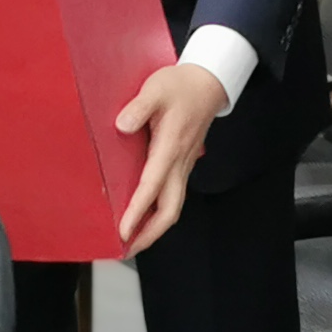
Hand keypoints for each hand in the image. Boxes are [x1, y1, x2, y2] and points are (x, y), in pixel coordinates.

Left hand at [112, 61, 227, 257]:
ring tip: (132, 241)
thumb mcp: (156, 88)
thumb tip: (122, 126)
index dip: (137, 211)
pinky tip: (144, 217)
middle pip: (169, 210)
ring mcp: (184, 165)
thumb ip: (139, 107)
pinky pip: (172, 196)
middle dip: (149, 234)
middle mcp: (180, 163)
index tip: (123, 231)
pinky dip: (158, 213)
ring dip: (154, 228)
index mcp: (171, 147)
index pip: (152, 186)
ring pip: (173, 207)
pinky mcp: (183, 164)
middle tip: (126, 249)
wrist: (210, 82)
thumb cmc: (182, 85)